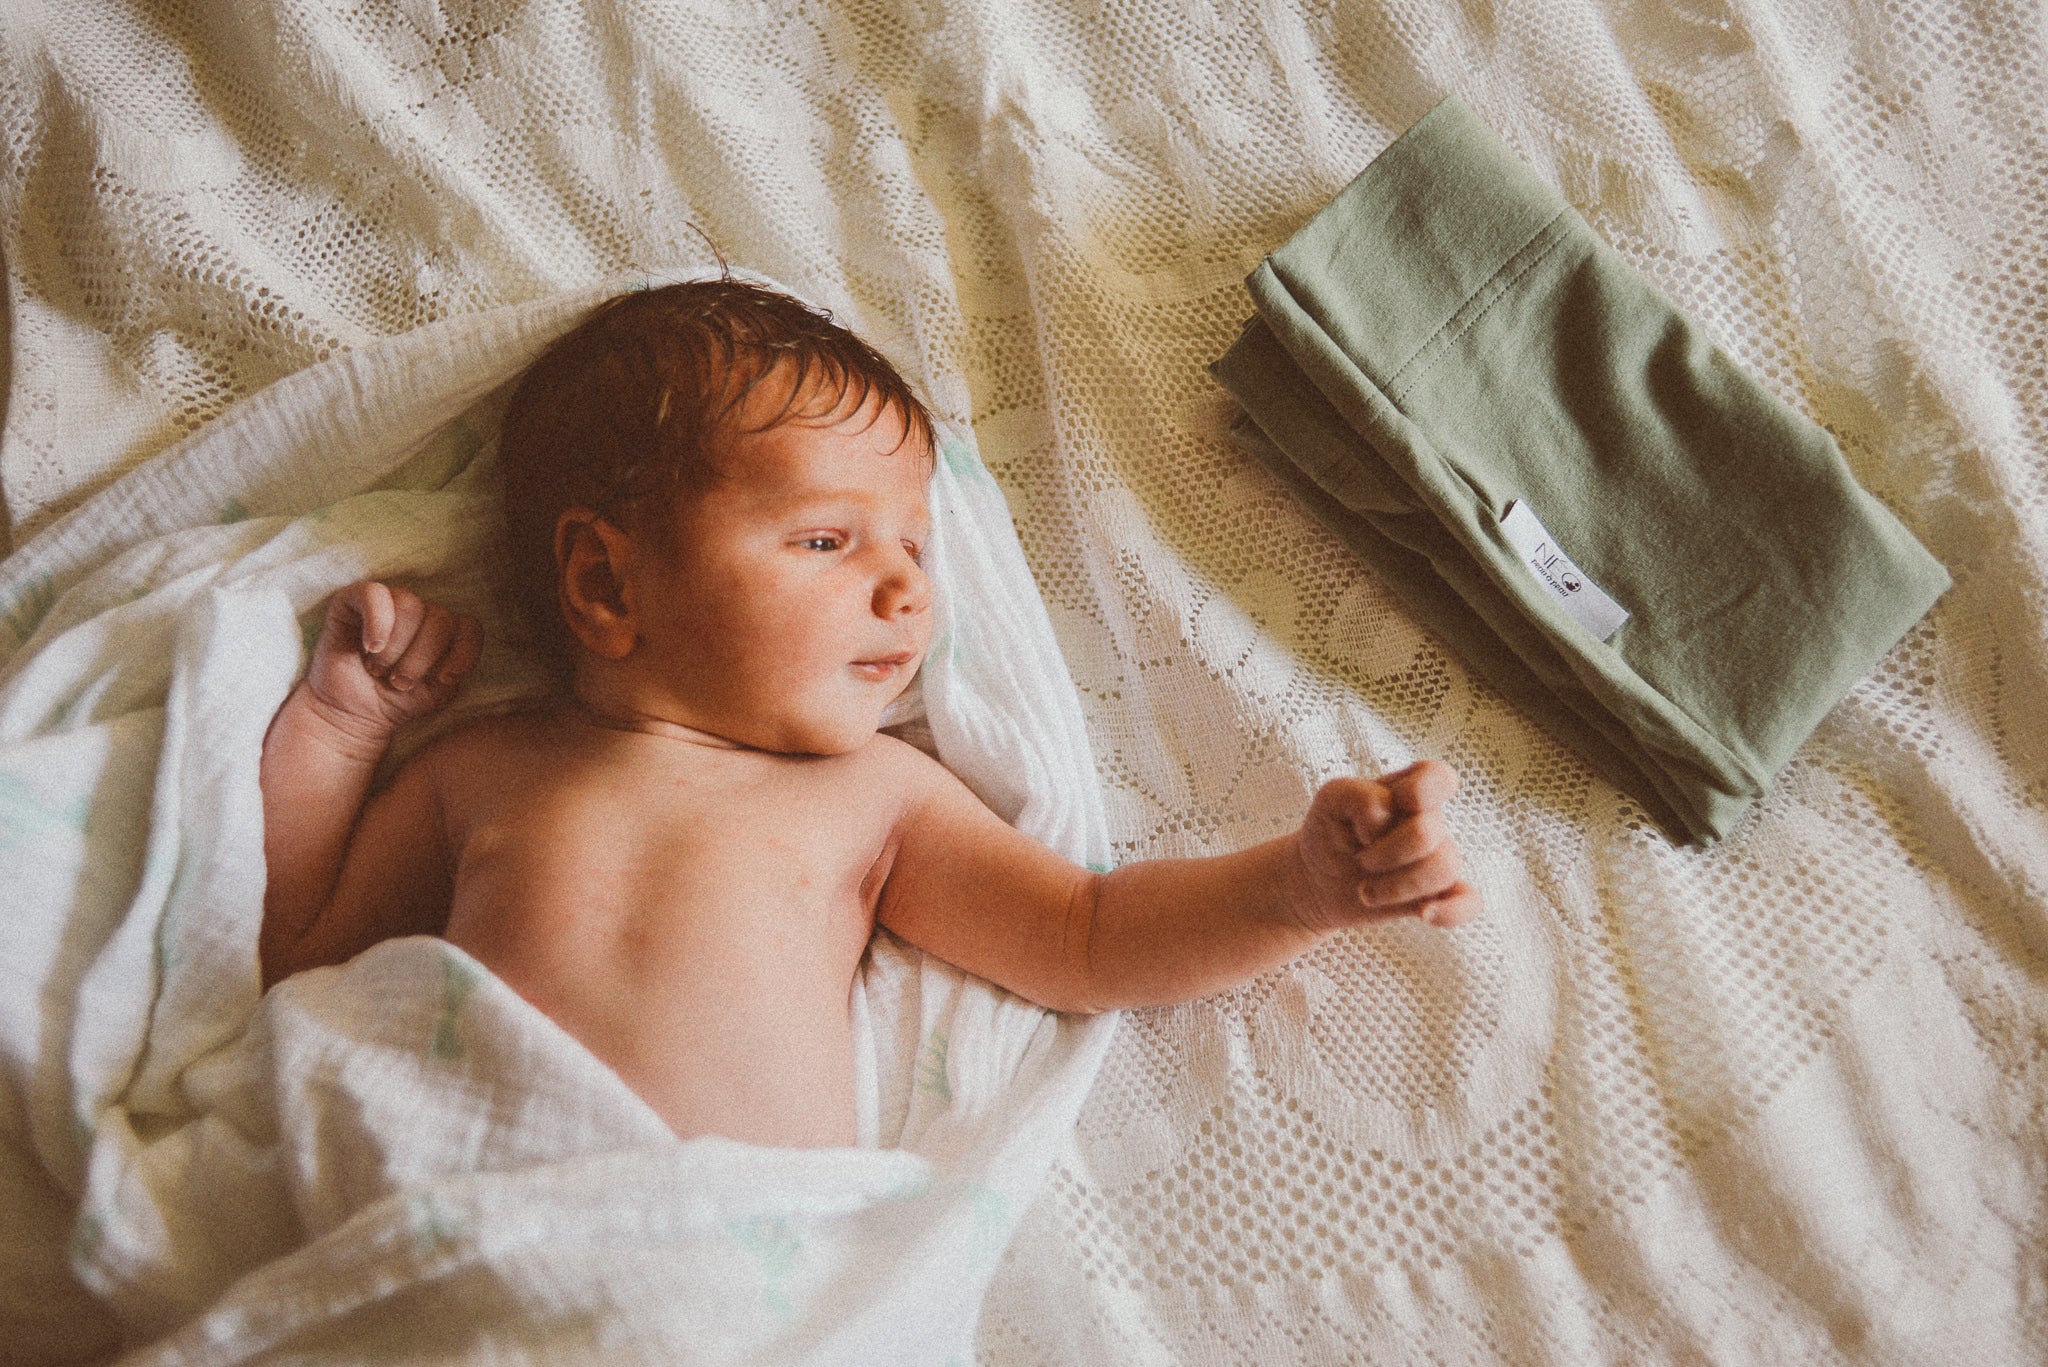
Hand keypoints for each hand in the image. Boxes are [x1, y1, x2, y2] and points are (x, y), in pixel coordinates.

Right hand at [300, 581, 483, 751]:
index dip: (464, 652)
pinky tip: (371, 647)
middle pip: (440, 618)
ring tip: (379, 670)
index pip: (470, 627)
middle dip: (422, 658)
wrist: (349, 714)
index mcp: (443, 633)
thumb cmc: (394, 702)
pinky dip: (378, 622)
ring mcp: (388, 603)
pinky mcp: (352, 600)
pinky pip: (374, 594)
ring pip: (410, 606)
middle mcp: (419, 613)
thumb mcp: (435, 694)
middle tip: (400, 683)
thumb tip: (455, 660)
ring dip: (397, 647)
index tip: (445, 679)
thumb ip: (454, 674)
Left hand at [1296, 760, 1479, 929]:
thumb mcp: (1330, 800)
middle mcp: (1430, 821)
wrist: (1319, 879)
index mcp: (1408, 790)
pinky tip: (1422, 914)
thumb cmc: (1330, 831)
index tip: (1381, 810)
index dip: (1417, 793)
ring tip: (1365, 892)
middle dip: (1385, 853)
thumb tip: (1385, 822)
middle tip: (1360, 859)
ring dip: (1396, 886)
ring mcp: (1436, 858)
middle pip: (1427, 833)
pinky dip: (1452, 911)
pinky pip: (1470, 902)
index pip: (1438, 778)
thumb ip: (1359, 795)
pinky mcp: (1437, 893)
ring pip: (1444, 868)